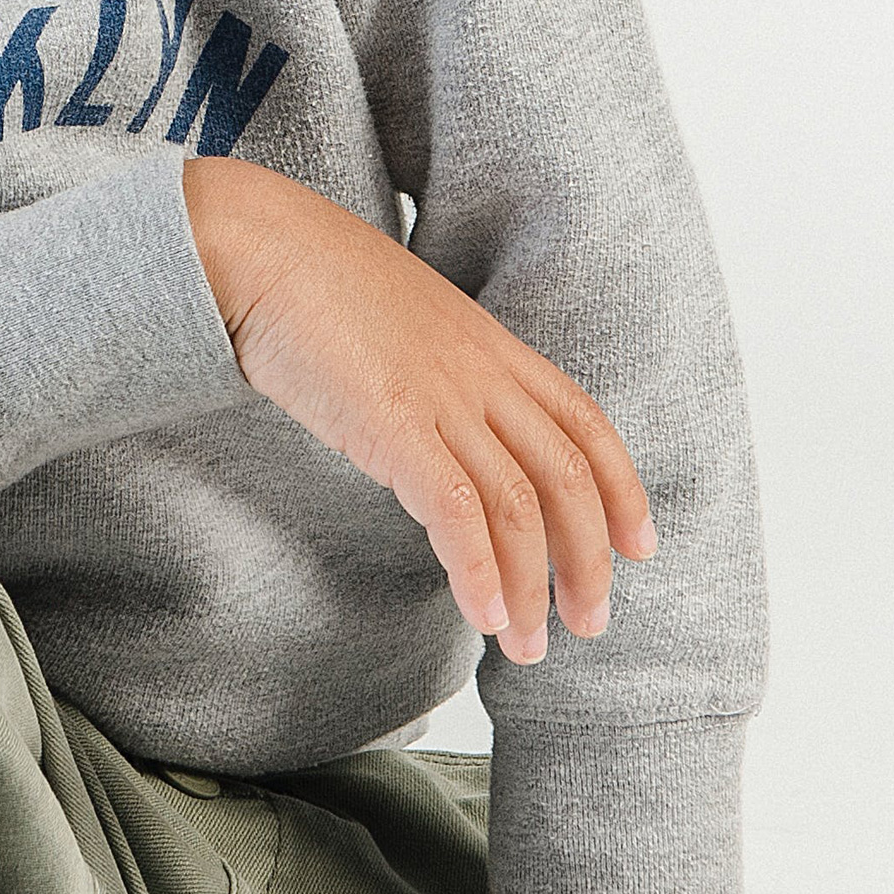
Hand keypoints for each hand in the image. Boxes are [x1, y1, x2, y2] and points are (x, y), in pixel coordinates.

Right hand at [183, 153, 654, 659]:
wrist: (254, 245)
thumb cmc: (309, 285)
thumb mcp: (400, 327)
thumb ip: (436, 377)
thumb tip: (443, 433)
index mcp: (490, 346)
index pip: (585, 422)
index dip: (623, 488)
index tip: (638, 546)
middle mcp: (481, 372)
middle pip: (566, 476)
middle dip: (588, 560)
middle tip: (588, 622)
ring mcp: (440, 396)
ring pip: (518, 504)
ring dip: (531, 586)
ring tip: (528, 648)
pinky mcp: (392, 422)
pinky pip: (456, 510)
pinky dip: (478, 571)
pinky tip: (483, 616)